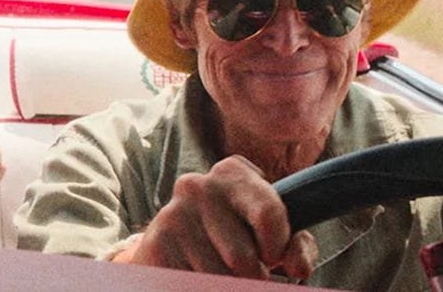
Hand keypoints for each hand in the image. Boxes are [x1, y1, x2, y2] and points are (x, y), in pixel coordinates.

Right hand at [123, 155, 317, 279]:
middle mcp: (198, 186)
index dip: (277, 247)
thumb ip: (296, 247)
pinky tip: (197, 275)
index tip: (270, 253)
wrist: (176, 248)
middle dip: (253, 276)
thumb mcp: (273, 237)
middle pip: (245, 259)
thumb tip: (297, 266)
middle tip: (245, 269)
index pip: (269, 214)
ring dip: (229, 285)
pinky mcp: (155, 244)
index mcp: (232, 173)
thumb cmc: (236, 239)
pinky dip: (205, 287)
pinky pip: (196, 284)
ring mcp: (173, 214)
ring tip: (219, 271)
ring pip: (220, 278)